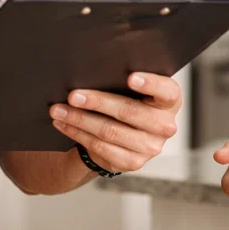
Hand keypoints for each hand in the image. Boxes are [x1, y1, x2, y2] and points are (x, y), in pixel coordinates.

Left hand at [49, 73, 182, 172]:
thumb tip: (93, 66)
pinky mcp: (133, 162)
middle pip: (129, 111)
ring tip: (58, 109)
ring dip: (79, 119)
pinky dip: (77, 133)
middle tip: (73, 95)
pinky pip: (100, 146)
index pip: (167, 91)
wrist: (124, 135)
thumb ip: (125, 76)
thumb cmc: (129, 100)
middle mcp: (165, 125)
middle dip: (97, 102)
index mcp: (170, 101)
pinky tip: (63, 124)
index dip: (150, 84)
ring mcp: (151, 147)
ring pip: (109, 131)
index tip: (130, 77)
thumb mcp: (134, 88)